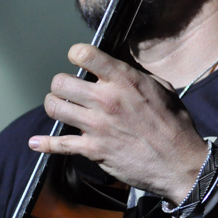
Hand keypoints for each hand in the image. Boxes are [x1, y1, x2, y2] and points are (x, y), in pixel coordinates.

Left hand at [29, 43, 207, 202]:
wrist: (181, 164)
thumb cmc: (174, 124)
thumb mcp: (160, 87)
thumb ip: (134, 73)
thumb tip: (116, 60)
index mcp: (124, 80)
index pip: (86, 55)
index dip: (76, 53)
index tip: (77, 58)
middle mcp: (107, 100)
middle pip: (61, 82)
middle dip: (60, 83)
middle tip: (68, 89)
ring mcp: (97, 126)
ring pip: (55, 107)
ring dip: (54, 105)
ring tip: (61, 107)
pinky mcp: (93, 150)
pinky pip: (59, 145)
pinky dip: (45, 144)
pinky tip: (36, 143)